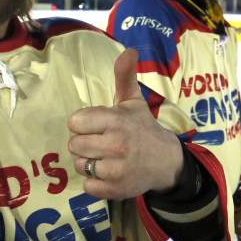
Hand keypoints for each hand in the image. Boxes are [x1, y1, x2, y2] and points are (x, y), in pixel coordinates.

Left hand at [68, 50, 183, 199]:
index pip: (75, 122)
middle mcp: (116, 145)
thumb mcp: (134, 102)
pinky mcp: (115, 189)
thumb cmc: (143, 129)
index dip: (83, 124)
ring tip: (105, 158)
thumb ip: (125, 76)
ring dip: (89, 163)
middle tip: (101, 143)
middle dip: (84, 143)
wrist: (167, 162)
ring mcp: (116, 169)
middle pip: (74, 144)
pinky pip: (88, 186)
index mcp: (116, 121)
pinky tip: (108, 173)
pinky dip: (95, 182)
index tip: (96, 126)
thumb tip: (130, 50)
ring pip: (80, 165)